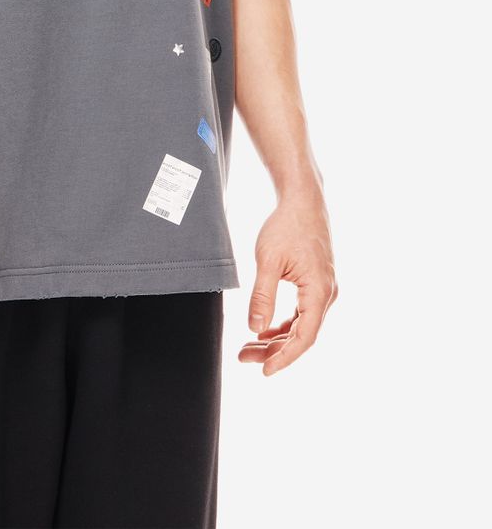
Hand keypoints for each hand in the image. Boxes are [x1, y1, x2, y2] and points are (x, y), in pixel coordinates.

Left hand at [238, 192, 337, 375]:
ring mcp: (323, 289)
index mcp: (319, 292)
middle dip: (273, 350)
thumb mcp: (268, 261)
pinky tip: (263, 330)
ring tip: (248, 347)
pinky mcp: (316, 283)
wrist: (303, 200)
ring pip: (302, 326)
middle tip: (243, 357)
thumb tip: (255, 329)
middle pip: (302, 335)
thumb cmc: (286, 225)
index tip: (264, 371)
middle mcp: (327, 294)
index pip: (304, 338)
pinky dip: (284, 324)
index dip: (284, 358)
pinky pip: (302, 313)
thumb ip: (262, 296)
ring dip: (277, 339)